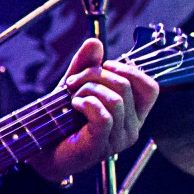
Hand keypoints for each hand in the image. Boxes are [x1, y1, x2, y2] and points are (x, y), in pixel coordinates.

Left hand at [28, 38, 159, 180]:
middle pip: (126, 86)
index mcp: (133, 114)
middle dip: (95, 74)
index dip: (128, 70)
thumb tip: (95, 42)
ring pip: (115, 99)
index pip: (150, 87)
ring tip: (73, 97)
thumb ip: (86, 65)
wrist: (43, 151)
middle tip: (73, 82)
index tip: (102, 67)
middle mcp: (132, 128)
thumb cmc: (62, 120)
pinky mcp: (101, 146)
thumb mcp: (75, 86)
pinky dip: (86, 102)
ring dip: (88, 90)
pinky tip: (74, 105)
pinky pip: (104, 114)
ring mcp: (118, 140)